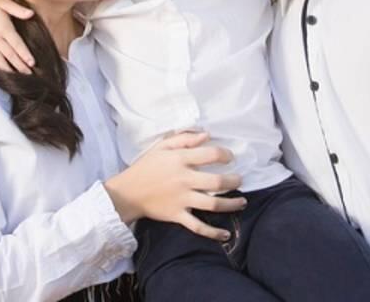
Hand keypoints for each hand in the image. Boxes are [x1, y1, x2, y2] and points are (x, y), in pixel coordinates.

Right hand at [0, 0, 35, 73]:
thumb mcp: (5, 2)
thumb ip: (18, 9)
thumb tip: (31, 13)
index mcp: (2, 28)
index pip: (16, 44)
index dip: (25, 54)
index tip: (32, 63)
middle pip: (9, 55)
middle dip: (20, 66)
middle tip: (29, 74)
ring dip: (9, 69)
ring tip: (19, 76)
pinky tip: (3, 71)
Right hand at [104, 131, 245, 241]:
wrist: (127, 192)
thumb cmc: (146, 167)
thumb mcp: (161, 147)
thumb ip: (184, 139)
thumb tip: (207, 134)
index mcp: (180, 160)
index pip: (210, 155)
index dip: (225, 155)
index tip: (230, 157)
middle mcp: (184, 180)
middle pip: (216, 181)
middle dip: (233, 181)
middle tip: (240, 180)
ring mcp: (182, 200)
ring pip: (212, 204)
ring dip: (231, 204)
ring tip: (242, 202)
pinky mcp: (177, 216)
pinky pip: (198, 226)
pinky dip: (213, 232)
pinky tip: (226, 234)